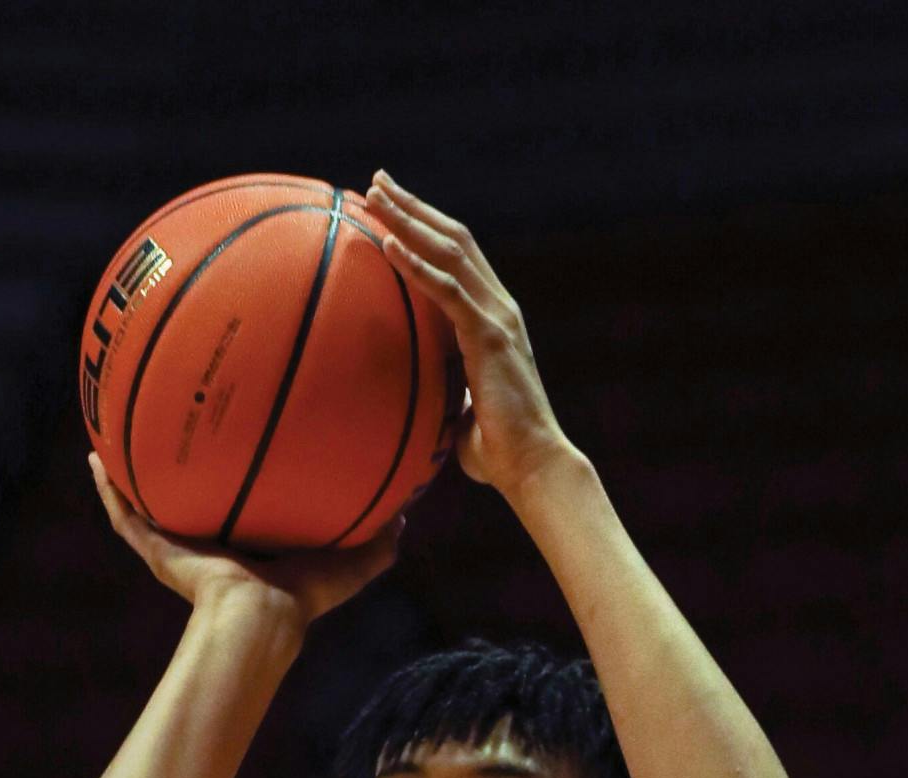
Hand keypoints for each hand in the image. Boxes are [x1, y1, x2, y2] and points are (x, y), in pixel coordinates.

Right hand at [89, 453, 404, 631]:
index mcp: (248, 547)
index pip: (238, 507)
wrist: (258, 618)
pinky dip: (109, 489)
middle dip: (179, 469)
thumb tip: (408, 515)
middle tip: (169, 423)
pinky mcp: (156, 551)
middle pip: (188, 500)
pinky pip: (125, 515)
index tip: (232, 443)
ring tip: (113, 433)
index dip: (234, 479)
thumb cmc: (302, 598)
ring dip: (131, 473)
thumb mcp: (350, 564)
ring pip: (146, 504)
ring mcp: (177, 548)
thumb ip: (379, 543)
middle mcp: (209, 545)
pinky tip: (95, 458)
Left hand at [363, 170, 574, 499]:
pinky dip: (416, 264)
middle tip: (375, 182)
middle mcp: (500, 306)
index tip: (392, 207)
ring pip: (449, 251)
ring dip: (409, 219)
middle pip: (453, 238)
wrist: (534, 464)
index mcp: (496, 318)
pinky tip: (387, 243)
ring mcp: (497, 317)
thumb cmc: (500, 453)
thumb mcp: (465, 412)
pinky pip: (446, 290)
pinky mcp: (488, 335)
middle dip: (413, 206)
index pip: (460, 258)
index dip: (427, 227)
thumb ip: (448, 398)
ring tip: (373, 195)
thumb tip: (421, 412)